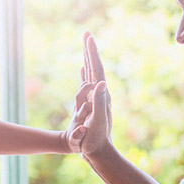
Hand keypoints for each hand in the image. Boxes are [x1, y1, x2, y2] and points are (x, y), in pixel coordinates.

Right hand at [63, 32, 112, 154]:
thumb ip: (99, 102)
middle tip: (87, 34)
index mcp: (101, 94)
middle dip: (90, 50)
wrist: (98, 149)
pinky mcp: (90, 102)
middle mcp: (100, 93)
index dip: (92, 52)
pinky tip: (82, 68)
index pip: (96, 69)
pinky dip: (84, 72)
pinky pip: (86, 82)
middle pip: (94, 67)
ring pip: (90, 72)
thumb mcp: (97, 120)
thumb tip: (100, 82)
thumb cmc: (96, 138)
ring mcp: (95, 97)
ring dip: (88, 57)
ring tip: (87, 44)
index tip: (89, 37)